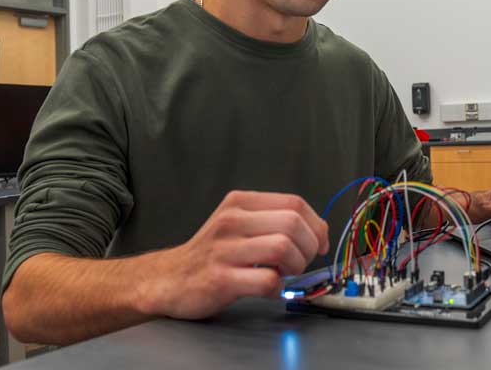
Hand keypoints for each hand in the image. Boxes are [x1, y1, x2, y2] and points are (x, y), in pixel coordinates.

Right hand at [135, 191, 328, 319]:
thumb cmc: (213, 253)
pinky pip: (267, 280)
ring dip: (295, 267)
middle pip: (292, 224)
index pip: (294, 203)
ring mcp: (224, 249)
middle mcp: (231, 220)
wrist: (170, 278)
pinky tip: (267, 288)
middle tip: (300, 262)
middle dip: (308, 247)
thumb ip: (275, 222)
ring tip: (284, 274)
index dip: (316, 225)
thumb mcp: (240, 225)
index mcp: (240, 203)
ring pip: (283, 248)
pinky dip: (277, 287)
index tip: (319, 243)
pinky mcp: (221, 278)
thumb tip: (319, 231)